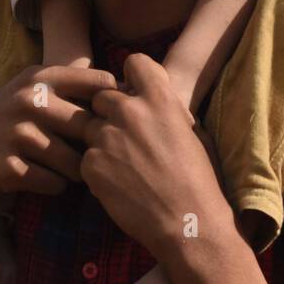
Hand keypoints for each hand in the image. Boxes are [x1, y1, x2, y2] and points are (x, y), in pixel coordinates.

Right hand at [0, 64, 116, 209]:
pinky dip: (53, 187)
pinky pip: (54, 184)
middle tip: (90, 159)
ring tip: (63, 172)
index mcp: (39, 77)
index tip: (114, 123)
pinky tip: (42, 181)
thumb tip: (129, 91)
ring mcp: (17, 133)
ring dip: (75, 174)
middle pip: (91, 130)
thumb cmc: (5, 123)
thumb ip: (71, 86)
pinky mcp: (9, 167)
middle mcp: (29, 100)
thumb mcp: (29, 90)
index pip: (100, 83)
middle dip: (93, 149)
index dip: (114, 107)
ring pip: (75, 163)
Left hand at [80, 53, 230, 261]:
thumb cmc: (197, 179)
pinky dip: (98, 169)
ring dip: (102, 142)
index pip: (134, 62)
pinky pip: (86, 158)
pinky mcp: (91, 164)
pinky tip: (119, 184)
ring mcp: (107, 137)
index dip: (132, 77)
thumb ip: (165, 109)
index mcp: (159, 98)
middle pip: (103, 97)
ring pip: (91, 128)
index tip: (134, 92)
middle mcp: (129, 111)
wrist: (187, 221)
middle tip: (126, 138)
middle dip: (110, 113)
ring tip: (125, 166)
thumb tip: (150, 99)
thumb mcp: (190, 131)